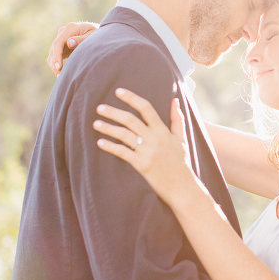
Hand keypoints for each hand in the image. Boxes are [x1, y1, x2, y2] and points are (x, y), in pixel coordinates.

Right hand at [47, 21, 98, 75]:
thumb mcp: (92, 36)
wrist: (98, 32)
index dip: (57, 56)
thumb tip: (69, 43)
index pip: (58, 43)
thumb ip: (81, 40)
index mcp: (70, 28)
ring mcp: (62, 38)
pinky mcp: (62, 45)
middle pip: (54, 49)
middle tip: (60, 76)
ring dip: (54, 65)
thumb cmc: (97, 34)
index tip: (59, 68)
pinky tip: (60, 73)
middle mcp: (63, 32)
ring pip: (52, 53)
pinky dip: (56, 64)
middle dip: (55, 64)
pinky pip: (55, 55)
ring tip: (60, 77)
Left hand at [94, 89, 194, 204]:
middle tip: (99, 108)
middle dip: (113, 112)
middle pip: (130, 120)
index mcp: (163, 131)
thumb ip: (177, 119)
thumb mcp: (181, 138)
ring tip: (95, 124)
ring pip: (124, 135)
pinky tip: (100, 142)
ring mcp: (147, 152)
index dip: (132, 98)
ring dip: (108, 128)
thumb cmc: (182, 163)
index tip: (118, 92)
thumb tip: (175, 101)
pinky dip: (110, 147)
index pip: (146, 108)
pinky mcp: (141, 165)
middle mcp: (154, 139)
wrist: (182, 187)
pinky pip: (122, 153)